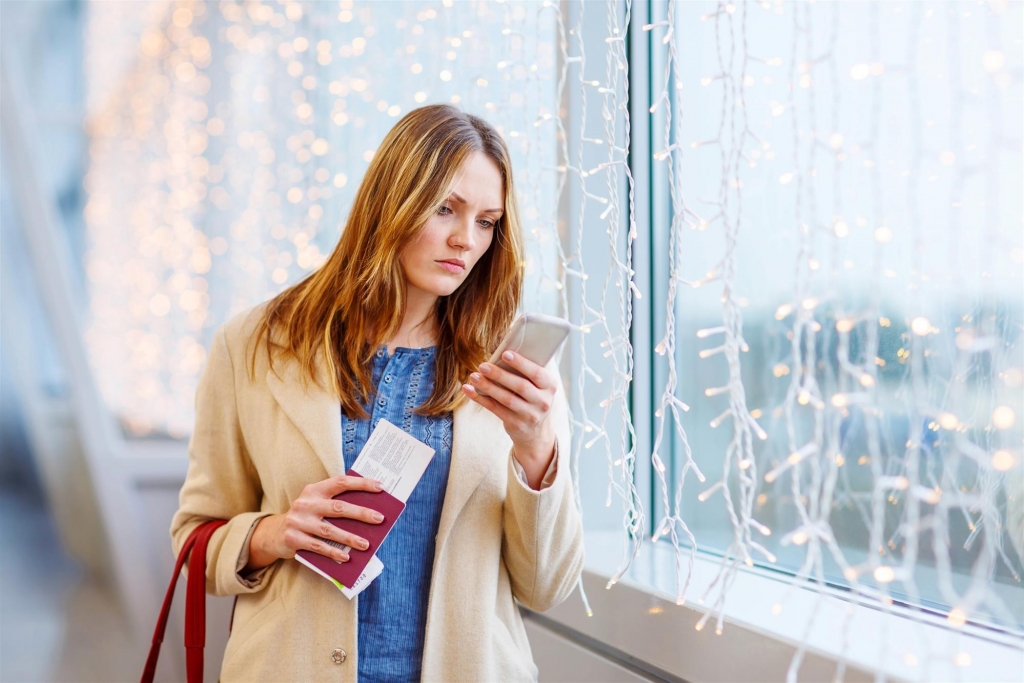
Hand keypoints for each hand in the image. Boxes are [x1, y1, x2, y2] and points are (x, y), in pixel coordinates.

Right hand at [244, 475, 384, 571]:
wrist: (274, 535)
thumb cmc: (306, 518)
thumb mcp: (317, 505)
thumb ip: (336, 504)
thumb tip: (368, 512)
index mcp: (314, 490)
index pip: (340, 482)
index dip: (361, 483)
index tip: (380, 487)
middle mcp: (305, 503)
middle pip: (338, 507)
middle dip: (361, 513)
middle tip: (379, 519)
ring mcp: (297, 521)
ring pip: (329, 530)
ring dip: (350, 538)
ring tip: (366, 545)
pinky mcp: (292, 538)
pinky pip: (317, 547)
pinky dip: (333, 552)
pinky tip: (346, 557)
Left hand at [461, 350, 555, 461]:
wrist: (536, 432)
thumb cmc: (532, 398)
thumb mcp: (538, 386)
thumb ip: (526, 371)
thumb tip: (503, 354)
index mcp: (550, 386)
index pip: (537, 373)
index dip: (521, 363)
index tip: (505, 354)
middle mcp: (543, 402)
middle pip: (520, 386)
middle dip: (500, 375)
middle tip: (483, 366)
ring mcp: (530, 415)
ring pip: (506, 399)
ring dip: (488, 387)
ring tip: (474, 377)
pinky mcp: (516, 424)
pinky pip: (495, 409)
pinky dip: (480, 399)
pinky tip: (469, 390)